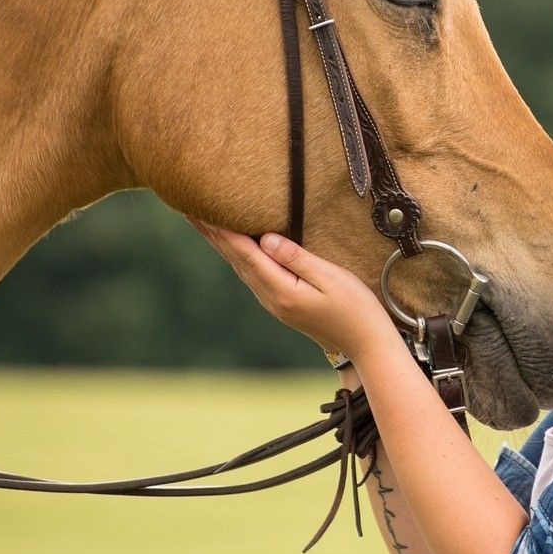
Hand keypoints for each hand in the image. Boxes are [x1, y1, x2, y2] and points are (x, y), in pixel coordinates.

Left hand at [189, 220, 400, 362]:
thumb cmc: (355, 307)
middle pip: (235, 260)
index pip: (245, 253)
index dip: (222, 230)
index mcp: (281, 290)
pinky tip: (234, 247)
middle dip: (212, 234)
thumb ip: (296, 258)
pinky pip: (252, 274)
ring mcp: (275, 303)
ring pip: (240, 268)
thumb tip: (264, 240)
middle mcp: (271, 298)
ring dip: (221, 244)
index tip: (200, 210)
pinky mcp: (282, 303)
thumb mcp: (330, 278)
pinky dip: (237, 256)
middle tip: (188, 210)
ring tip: (204, 224)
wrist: (365, 343)